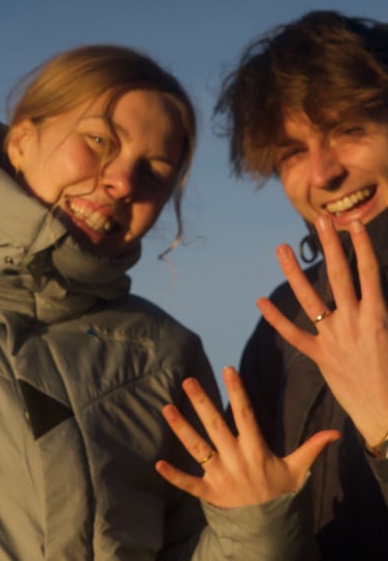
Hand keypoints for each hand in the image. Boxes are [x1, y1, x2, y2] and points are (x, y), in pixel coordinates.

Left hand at [155, 366, 337, 506]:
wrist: (271, 529)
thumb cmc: (279, 491)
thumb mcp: (297, 469)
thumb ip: (312, 447)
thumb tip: (335, 432)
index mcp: (256, 450)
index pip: (245, 415)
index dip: (237, 392)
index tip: (229, 369)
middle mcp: (236, 459)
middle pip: (215, 425)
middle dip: (201, 402)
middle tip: (187, 380)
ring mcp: (221, 476)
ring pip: (197, 448)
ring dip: (181, 428)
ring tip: (166, 408)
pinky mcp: (210, 492)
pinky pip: (189, 483)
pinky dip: (174, 475)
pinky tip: (158, 463)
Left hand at [258, 215, 387, 449]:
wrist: (387, 414)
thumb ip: (382, 310)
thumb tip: (378, 288)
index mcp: (379, 316)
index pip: (368, 273)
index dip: (360, 246)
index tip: (351, 223)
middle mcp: (355, 322)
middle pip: (339, 276)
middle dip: (330, 246)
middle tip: (320, 220)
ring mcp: (335, 339)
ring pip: (310, 299)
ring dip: (294, 272)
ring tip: (280, 248)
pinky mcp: (321, 357)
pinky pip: (294, 335)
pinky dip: (277, 319)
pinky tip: (260, 301)